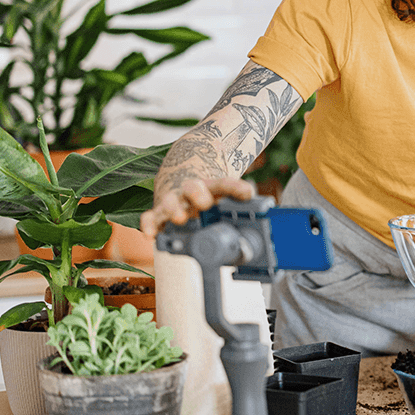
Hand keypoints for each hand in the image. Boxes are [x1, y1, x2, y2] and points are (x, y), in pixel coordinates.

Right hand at [140, 176, 254, 236]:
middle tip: (205, 203)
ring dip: (173, 209)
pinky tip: (151, 235)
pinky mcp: (158, 212)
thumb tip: (264, 220)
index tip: (247, 192)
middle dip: (198, 194)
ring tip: (179, 218)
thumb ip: (239, 208)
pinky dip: (149, 225)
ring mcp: (173, 201)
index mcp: (212, 187)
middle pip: (193, 187)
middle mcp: (191, 191)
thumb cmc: (206, 194)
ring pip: (170, 201)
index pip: (225, 183)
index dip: (236, 188)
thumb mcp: (223, 196)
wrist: (179, 179)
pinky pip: (150, 217)